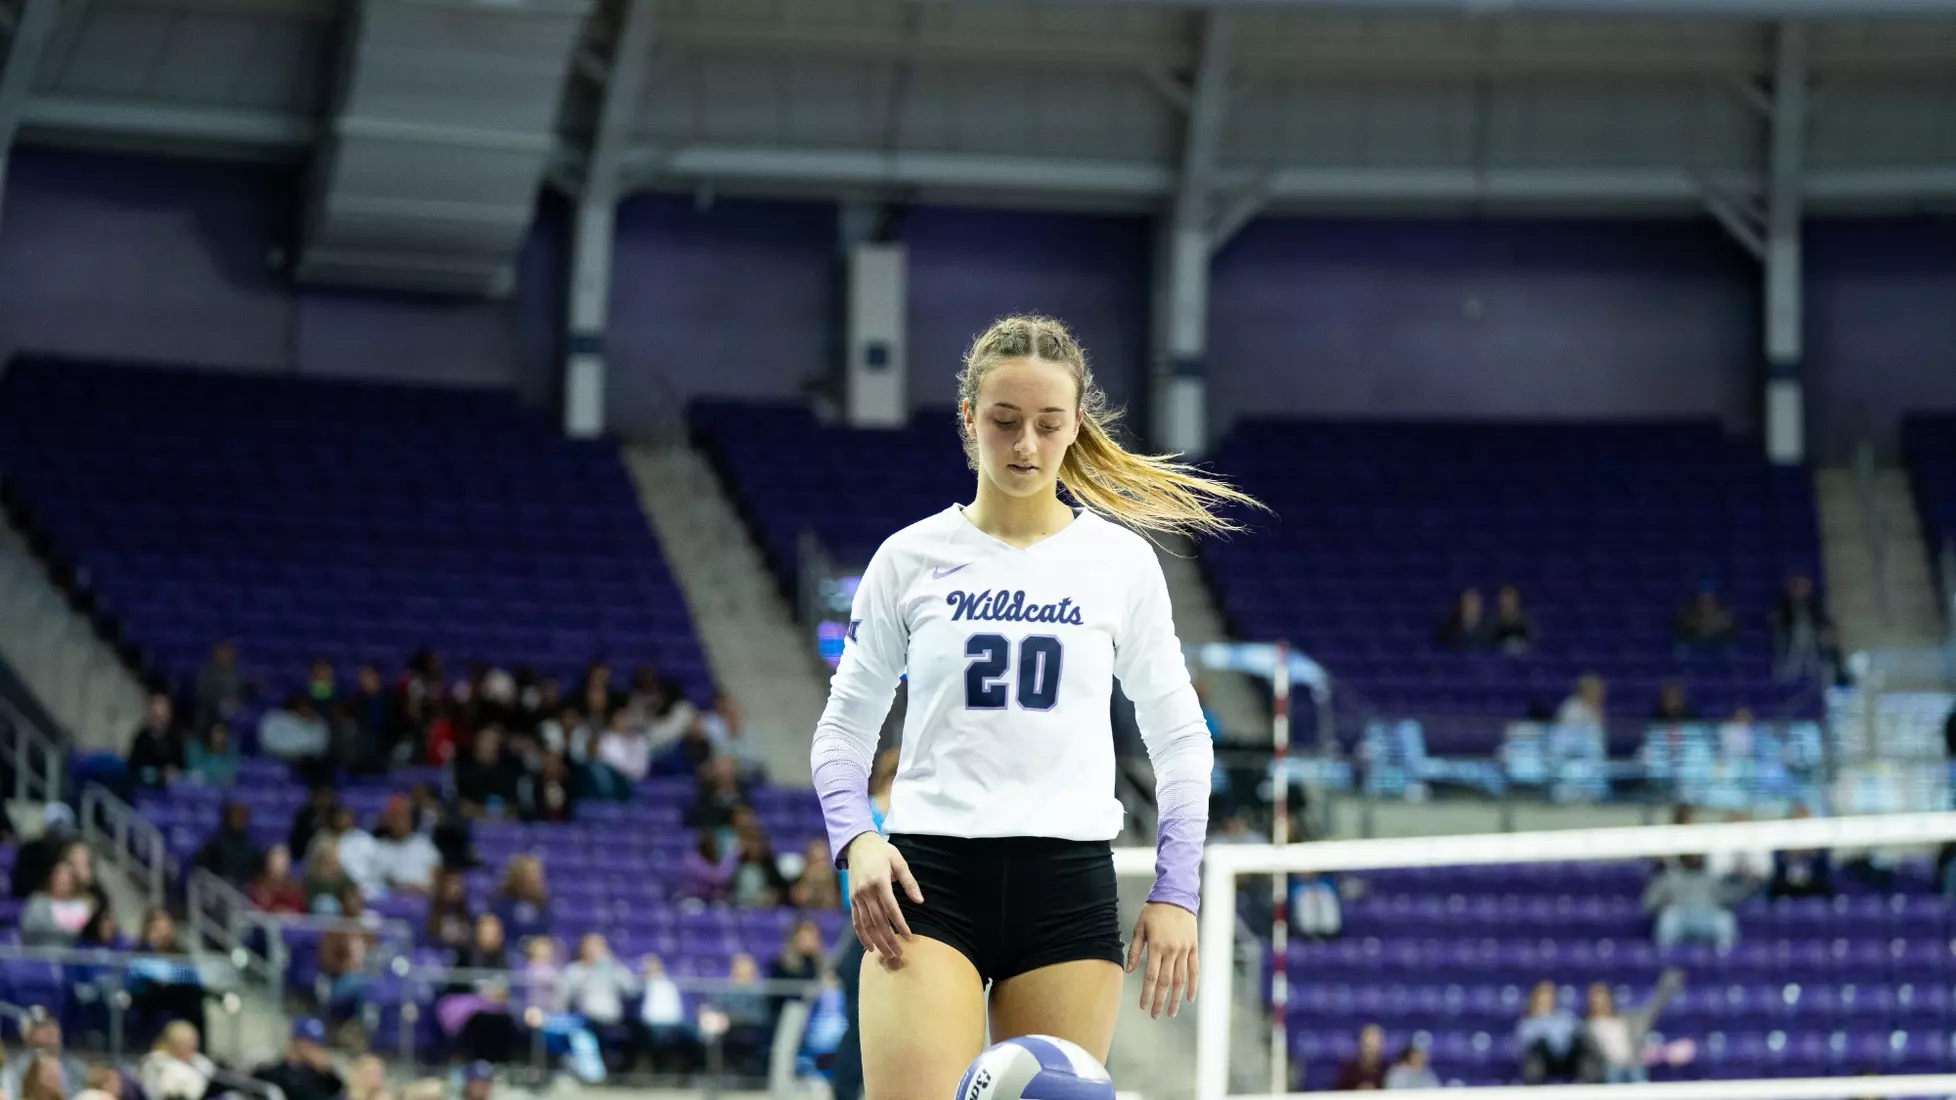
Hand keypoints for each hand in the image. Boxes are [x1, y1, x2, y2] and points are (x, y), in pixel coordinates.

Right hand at [846, 833, 922, 962]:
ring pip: (867, 924)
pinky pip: (856, 921)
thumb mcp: (899, 861)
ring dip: (877, 941)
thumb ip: (909, 882)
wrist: (858, 844)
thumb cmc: (882, 852)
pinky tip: (870, 947)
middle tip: (899, 954)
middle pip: (878, 921)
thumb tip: (920, 901)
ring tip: (887, 954)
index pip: (891, 908)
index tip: (909, 937)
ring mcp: (857, 897)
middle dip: (889, 939)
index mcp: (879, 881)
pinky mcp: (852, 900)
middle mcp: (866, 891)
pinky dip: (862, 936)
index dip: (900, 924)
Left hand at [1126, 901, 1197, 1018]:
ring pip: (1181, 980)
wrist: (1176, 896)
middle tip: (1155, 1015)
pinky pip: (1194, 970)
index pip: (1151, 976)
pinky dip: (1193, 985)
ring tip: (1171, 1012)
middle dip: (1160, 1001)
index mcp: (1156, 946)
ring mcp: (1184, 950)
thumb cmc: (1154, 911)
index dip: (1147, 993)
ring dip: (1176, 998)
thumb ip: (1135, 950)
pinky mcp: (1194, 948)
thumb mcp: (1139, 927)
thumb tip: (1131, 970)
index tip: (1143, 1006)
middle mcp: (1171, 951)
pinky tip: (1189, 998)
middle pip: (1166, 982)